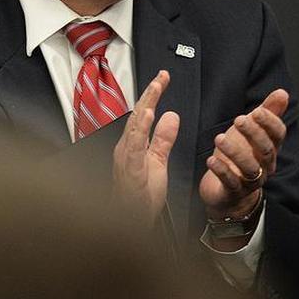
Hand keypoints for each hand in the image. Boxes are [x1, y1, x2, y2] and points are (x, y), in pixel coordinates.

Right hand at [112, 70, 179, 225]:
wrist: (131, 222)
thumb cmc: (141, 196)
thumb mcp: (158, 161)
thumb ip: (164, 138)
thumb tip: (171, 116)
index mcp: (133, 144)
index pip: (144, 114)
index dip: (152, 95)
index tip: (163, 78)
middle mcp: (127, 147)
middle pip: (138, 115)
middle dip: (150, 94)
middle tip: (161, 76)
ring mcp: (126, 158)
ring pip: (135, 127)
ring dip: (145, 107)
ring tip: (155, 90)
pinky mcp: (131, 169)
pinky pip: (135, 147)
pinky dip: (140, 130)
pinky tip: (148, 117)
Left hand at [200, 89, 287, 219]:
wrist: (229, 192)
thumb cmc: (241, 156)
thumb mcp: (251, 131)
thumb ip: (267, 112)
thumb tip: (282, 92)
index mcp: (269, 148)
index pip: (278, 135)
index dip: (270, 123)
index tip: (258, 111)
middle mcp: (264, 165)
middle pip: (266, 150)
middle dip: (254, 134)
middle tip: (239, 120)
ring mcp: (250, 180)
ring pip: (250, 168)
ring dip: (235, 152)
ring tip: (219, 138)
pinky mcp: (233, 191)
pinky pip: (231, 182)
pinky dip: (222, 171)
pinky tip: (211, 160)